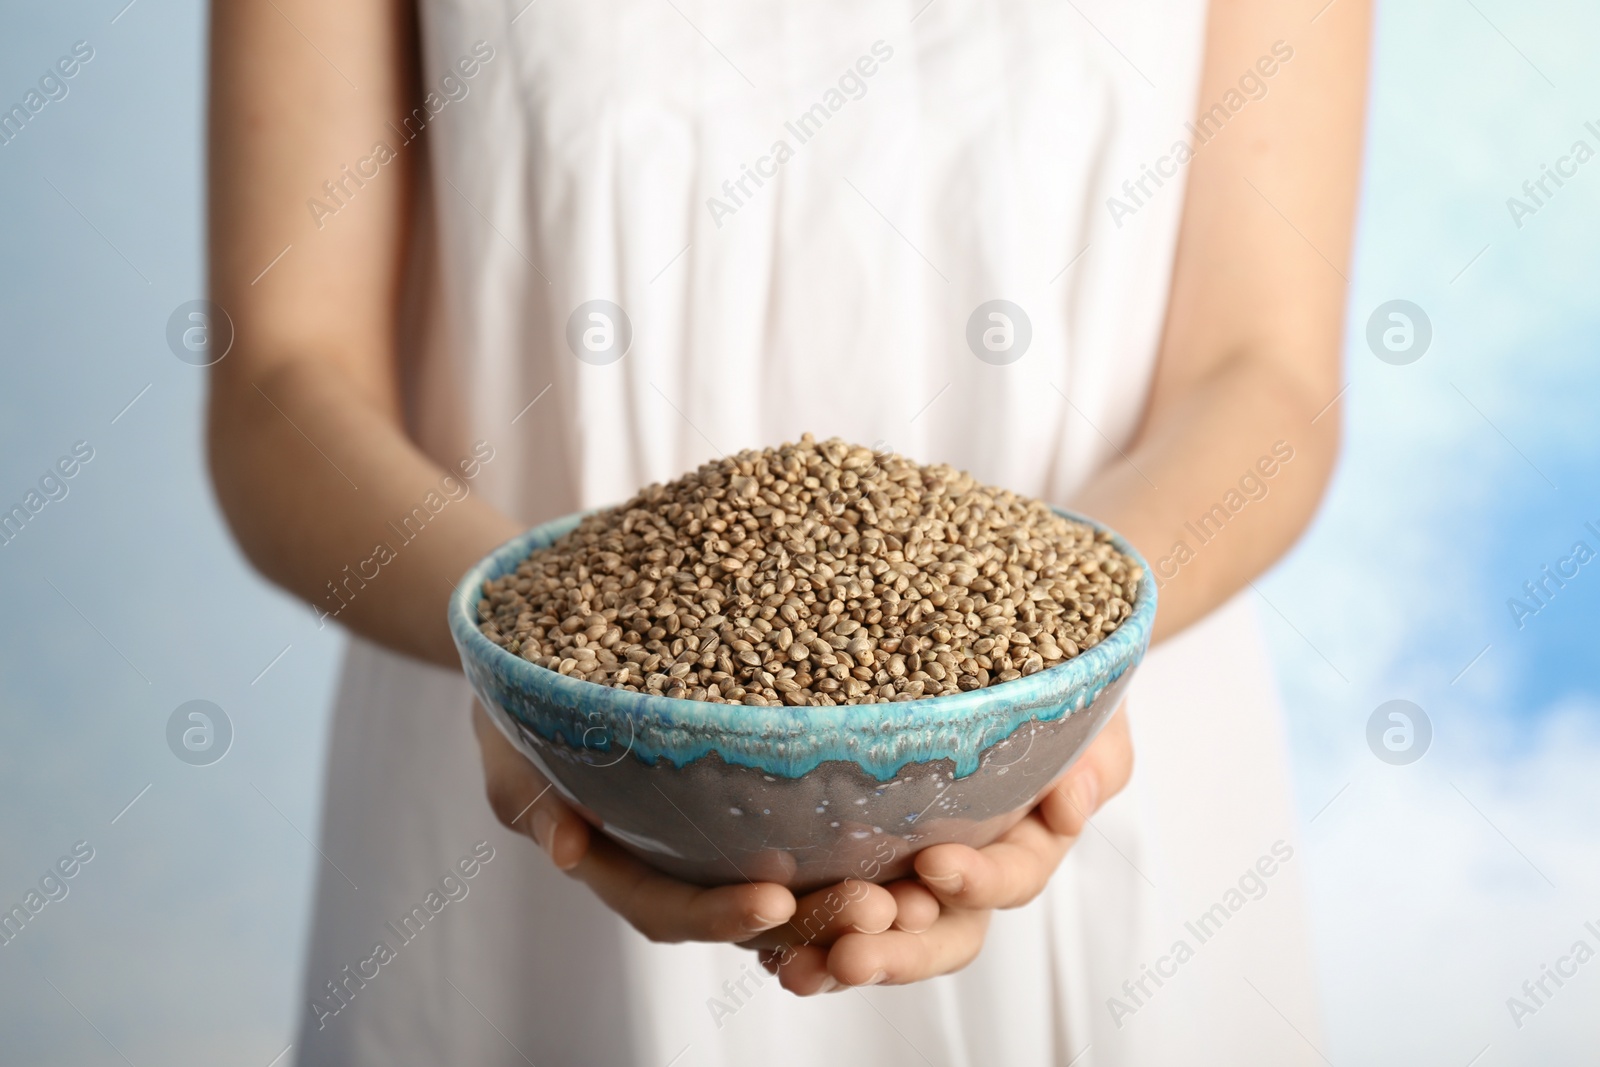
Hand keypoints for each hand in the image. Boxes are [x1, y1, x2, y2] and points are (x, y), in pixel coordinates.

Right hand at [472, 702, 908, 944]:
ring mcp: (725, 834)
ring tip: (922, 884)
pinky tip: (926, 826)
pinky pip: (815, 829)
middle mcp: (684, 863)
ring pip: (799, 883)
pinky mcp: (762, 794)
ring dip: (857, 892)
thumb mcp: (512, 745)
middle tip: (881, 909)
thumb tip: (565, 850)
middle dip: (817, 920)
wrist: (547, 655)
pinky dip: (864, 839)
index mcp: (623, 867)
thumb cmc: (521, 702)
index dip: (720, 913)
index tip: (775, 898)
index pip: (672, 908)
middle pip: (752, 913)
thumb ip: (533, 796)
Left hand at [757, 705, 1134, 993]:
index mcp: (1020, 844)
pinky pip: (820, 911)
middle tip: (853, 955)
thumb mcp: (1085, 708)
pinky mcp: (842, 860)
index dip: (977, 880)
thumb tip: (1072, 803)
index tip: (935, 861)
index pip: (1007, 880)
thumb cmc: (1044, 680)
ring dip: (836, 957)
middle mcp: (958, 873)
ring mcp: (900, 873)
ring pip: (876, 937)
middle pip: (937, 936)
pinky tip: (762, 938)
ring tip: (795, 967)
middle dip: (897, 954)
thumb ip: (1096, 756)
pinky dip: (792, 931)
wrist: (984, 654)